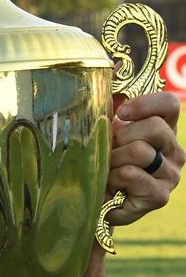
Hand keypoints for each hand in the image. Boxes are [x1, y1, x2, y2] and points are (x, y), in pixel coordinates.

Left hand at [107, 91, 183, 225]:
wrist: (100, 200)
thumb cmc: (105, 161)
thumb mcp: (109, 132)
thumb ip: (112, 107)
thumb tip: (112, 76)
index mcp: (166, 131)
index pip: (170, 105)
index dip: (146, 104)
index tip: (121, 112)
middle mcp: (176, 152)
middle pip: (154, 127)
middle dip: (121, 137)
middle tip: (108, 153)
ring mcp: (171, 176)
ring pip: (140, 151)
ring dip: (113, 161)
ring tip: (107, 173)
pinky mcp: (159, 196)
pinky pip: (130, 175)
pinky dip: (111, 182)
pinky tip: (109, 193)